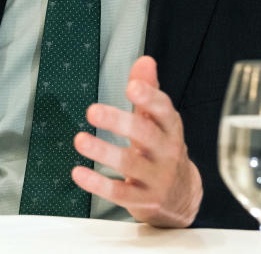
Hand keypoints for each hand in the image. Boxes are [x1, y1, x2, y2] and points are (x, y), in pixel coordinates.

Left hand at [71, 56, 202, 227]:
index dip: (149, 97)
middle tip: (93, 111)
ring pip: (129, 164)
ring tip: (79, 140)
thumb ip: (149, 89)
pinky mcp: (143, 201)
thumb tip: (145, 61)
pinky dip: (97, 184)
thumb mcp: (160, 120)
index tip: (131, 86)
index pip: (164, 110)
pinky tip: (78, 172)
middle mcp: (167, 152)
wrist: (182, 196)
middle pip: (145, 135)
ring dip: (102, 152)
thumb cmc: (163, 148)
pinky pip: (119, 193)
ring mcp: (156, 178)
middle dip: (119, 122)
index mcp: (171, 128)